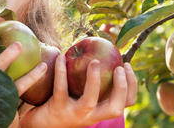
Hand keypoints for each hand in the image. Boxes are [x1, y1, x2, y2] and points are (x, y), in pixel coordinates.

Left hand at [19, 54, 136, 127]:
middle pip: (114, 108)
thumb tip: (105, 52)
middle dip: (121, 88)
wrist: (42, 122)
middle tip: (119, 67)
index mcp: (100, 111)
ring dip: (94, 81)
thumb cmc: (66, 103)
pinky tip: (61, 56)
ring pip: (89, 101)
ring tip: (94, 62)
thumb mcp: (83, 96)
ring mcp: (74, 114)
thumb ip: (94, 81)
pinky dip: (61, 71)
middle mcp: (91, 116)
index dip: (132, 85)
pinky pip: (61, 89)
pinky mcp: (57, 108)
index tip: (127, 65)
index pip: (126, 103)